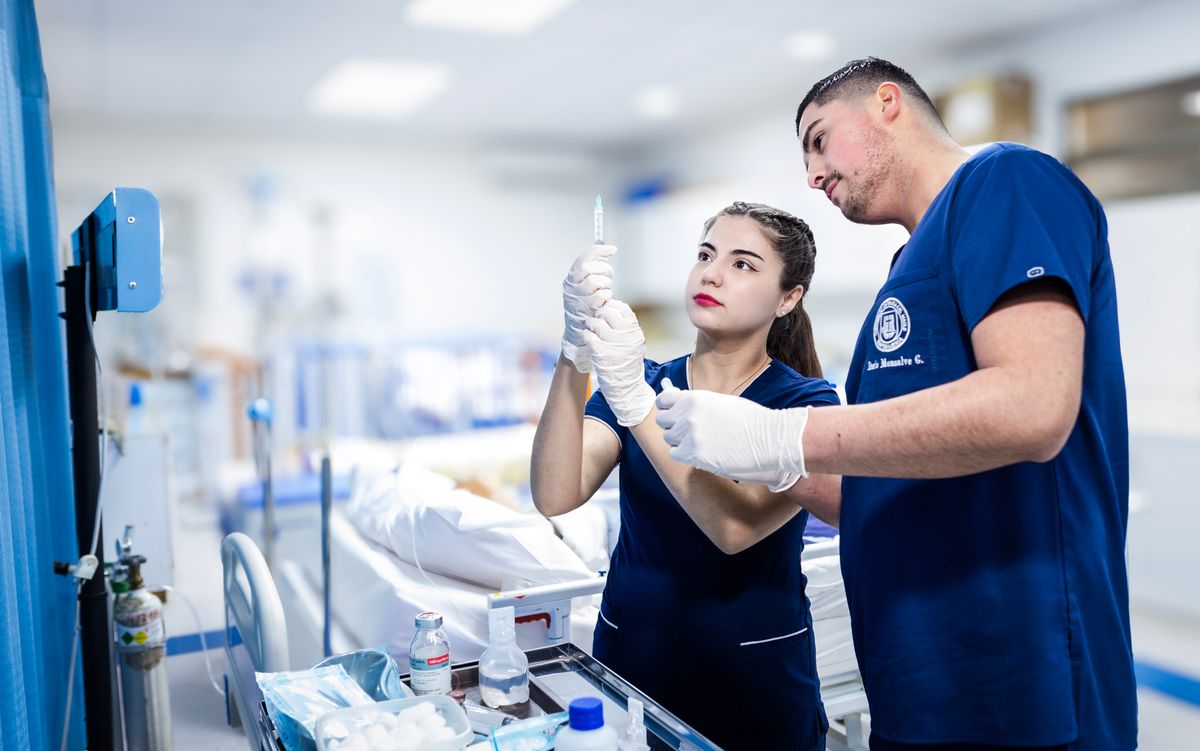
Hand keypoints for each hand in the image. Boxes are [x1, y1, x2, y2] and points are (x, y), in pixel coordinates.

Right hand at [561, 244, 617, 372]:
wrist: (580, 332)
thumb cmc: (586, 307)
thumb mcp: (586, 287)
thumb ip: (595, 268)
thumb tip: (610, 249)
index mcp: (571, 279)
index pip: (583, 258)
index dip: (599, 250)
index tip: (613, 249)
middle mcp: (571, 287)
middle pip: (590, 268)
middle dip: (603, 271)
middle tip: (607, 278)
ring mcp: (578, 298)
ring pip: (597, 281)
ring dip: (606, 285)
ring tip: (605, 293)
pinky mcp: (586, 309)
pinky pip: (602, 295)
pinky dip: (607, 297)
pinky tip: (604, 303)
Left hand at [584, 300, 654, 426]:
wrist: (626, 388)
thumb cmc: (627, 364)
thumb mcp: (634, 343)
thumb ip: (626, 328)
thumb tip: (611, 308)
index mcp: (635, 331)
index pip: (622, 308)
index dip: (611, 307)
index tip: (605, 313)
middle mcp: (626, 336)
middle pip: (607, 312)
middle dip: (598, 314)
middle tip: (595, 321)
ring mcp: (613, 344)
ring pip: (596, 322)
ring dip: (590, 324)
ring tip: (590, 330)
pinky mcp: (601, 352)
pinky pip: (588, 335)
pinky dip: (586, 335)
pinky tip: (588, 338)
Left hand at [656, 379, 809, 490]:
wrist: (770, 439)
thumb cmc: (750, 420)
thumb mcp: (721, 403)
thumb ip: (697, 404)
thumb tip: (677, 402)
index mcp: (694, 398)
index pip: (663, 400)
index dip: (667, 407)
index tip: (671, 412)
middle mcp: (688, 415)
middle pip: (663, 421)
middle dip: (673, 425)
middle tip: (687, 431)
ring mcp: (690, 435)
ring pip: (669, 439)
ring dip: (680, 441)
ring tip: (699, 442)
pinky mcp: (695, 455)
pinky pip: (676, 454)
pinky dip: (685, 454)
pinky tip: (700, 452)